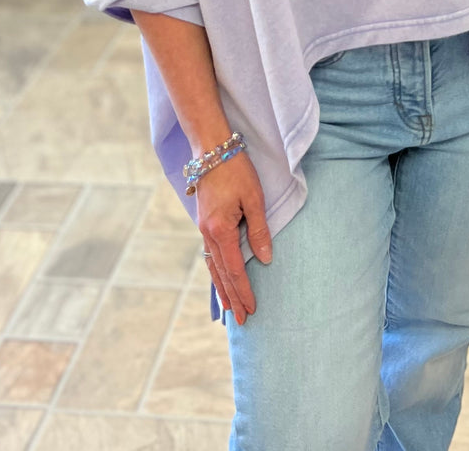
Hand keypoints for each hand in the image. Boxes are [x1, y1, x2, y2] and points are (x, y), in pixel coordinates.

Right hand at [196, 152, 271, 326]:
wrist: (212, 148)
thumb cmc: (236, 169)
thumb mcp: (254, 198)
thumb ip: (259, 230)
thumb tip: (265, 259)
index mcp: (220, 230)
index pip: (234, 270)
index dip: (244, 291)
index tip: (252, 310)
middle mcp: (208, 233)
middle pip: (221, 273)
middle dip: (232, 297)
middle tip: (242, 320)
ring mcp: (203, 227)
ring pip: (213, 265)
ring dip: (222, 287)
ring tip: (229, 308)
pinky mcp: (204, 221)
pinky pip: (210, 253)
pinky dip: (215, 270)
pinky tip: (219, 277)